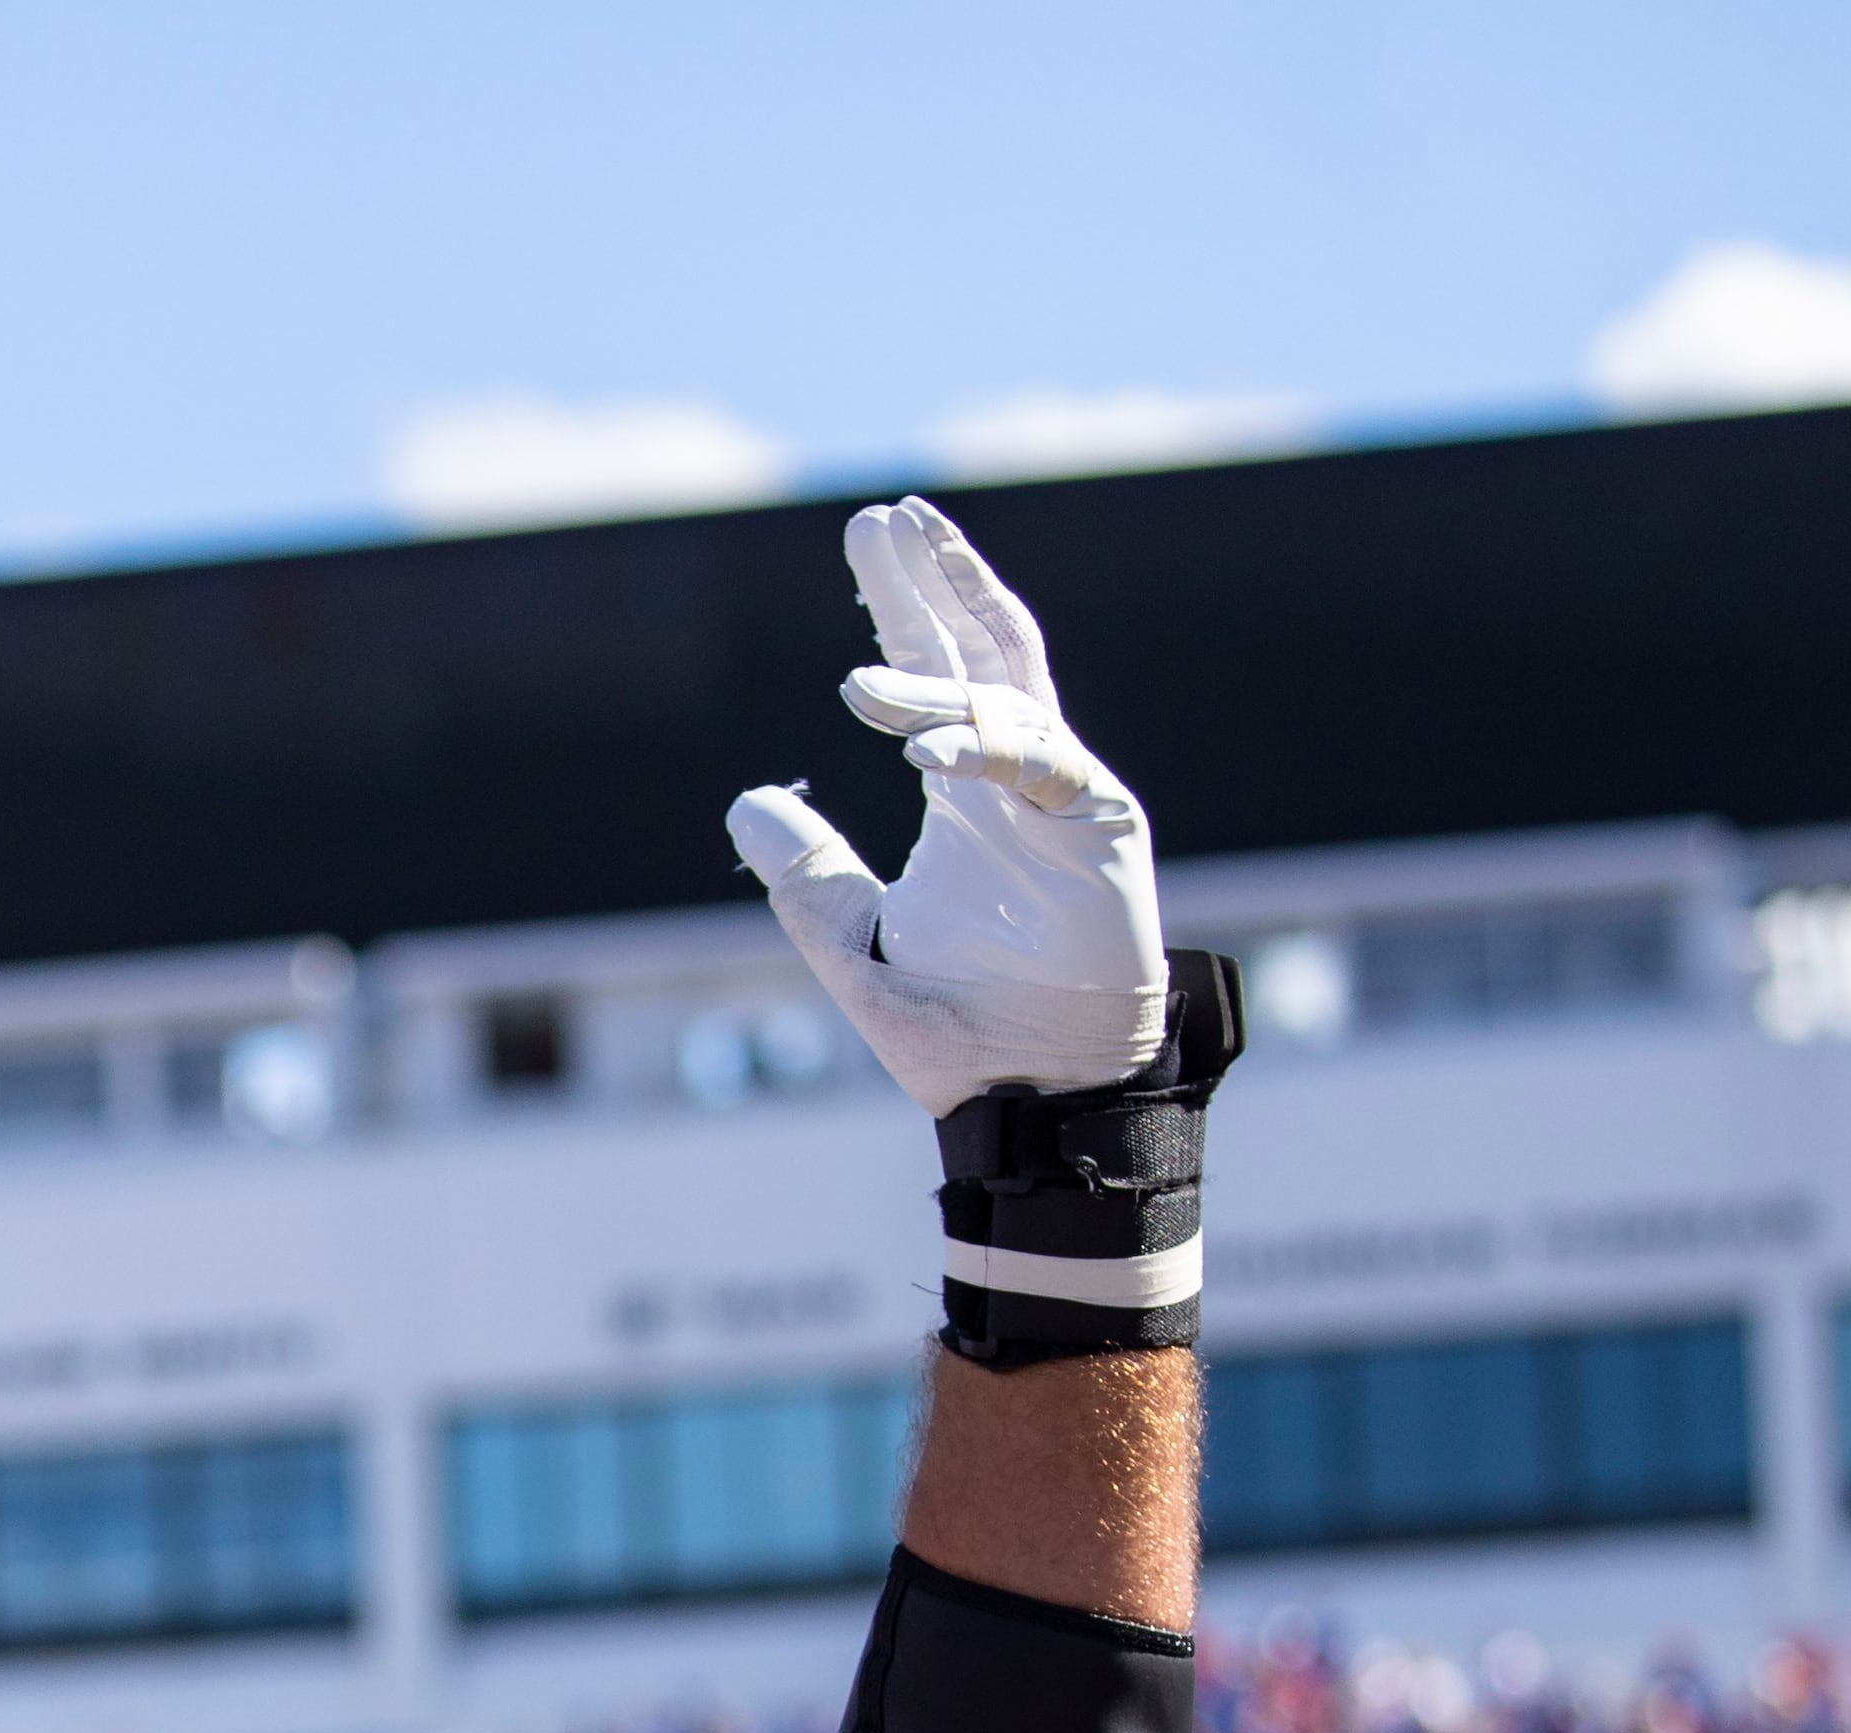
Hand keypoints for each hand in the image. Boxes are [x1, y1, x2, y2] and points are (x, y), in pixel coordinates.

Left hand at [726, 497, 1165, 1111]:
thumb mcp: (857, 946)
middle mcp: (1015, 782)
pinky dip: (984, 748)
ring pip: (1006, 694)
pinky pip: (1043, 764)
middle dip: (932, 582)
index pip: (936, 672)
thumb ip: (809, 878)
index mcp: (965, 795)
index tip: (867, 541)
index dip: (902, 606)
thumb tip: (747, 805)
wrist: (1033, 1096)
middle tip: (886, 518)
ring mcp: (1063, 798)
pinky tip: (924, 751)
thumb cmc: (959, 1028)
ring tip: (862, 665)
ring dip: (939, 661)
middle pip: (979, 651)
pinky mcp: (1103, 830)